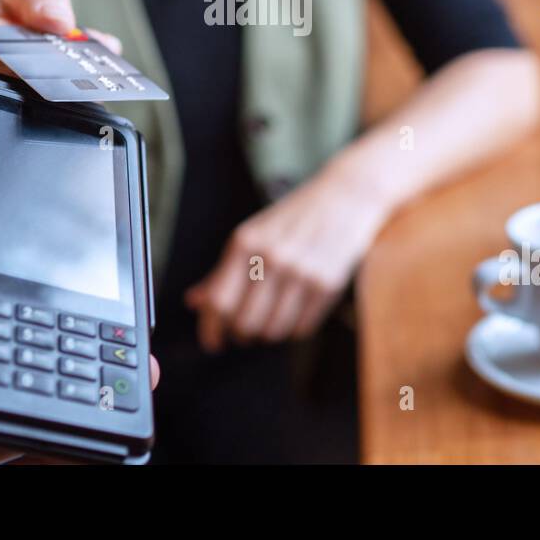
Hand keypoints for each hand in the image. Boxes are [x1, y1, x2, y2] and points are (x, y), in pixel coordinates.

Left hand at [184, 171, 389, 350]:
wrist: (345, 197)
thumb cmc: (292, 218)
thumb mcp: (253, 235)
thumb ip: (222, 271)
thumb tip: (194, 302)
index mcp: (245, 243)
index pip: (219, 301)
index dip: (212, 329)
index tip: (213, 342)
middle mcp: (271, 258)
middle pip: (244, 322)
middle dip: (241, 334)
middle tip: (245, 330)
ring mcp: (301, 272)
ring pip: (273, 330)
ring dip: (268, 332)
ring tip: (272, 317)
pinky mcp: (327, 284)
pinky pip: (301, 328)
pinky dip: (294, 328)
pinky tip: (295, 311)